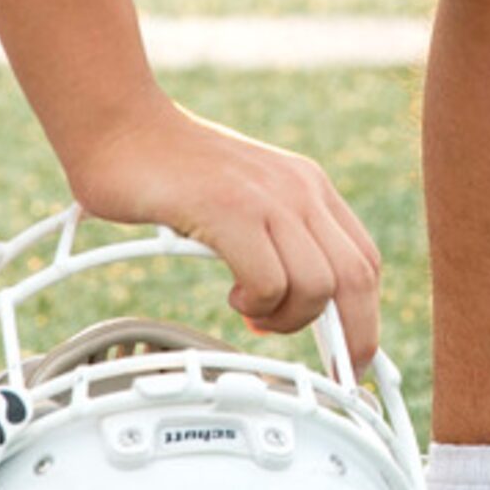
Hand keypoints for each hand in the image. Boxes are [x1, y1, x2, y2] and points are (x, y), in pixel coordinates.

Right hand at [58, 95, 383, 359]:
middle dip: (348, 335)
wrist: (124, 126)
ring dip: (288, 320)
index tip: (350, 357)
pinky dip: (256, 305)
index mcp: (309, 188)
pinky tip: (233, 294)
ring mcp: (269, 198)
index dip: (365, 316)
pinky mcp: (230, 209)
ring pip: (319, 286)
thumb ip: (276, 237)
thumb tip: (301, 301)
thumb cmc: (173, 171)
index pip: (365, 260)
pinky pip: (270, 281)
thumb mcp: (246, 199)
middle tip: (321, 363)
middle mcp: (300, 189)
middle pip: (357, 277)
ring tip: (253, 311)